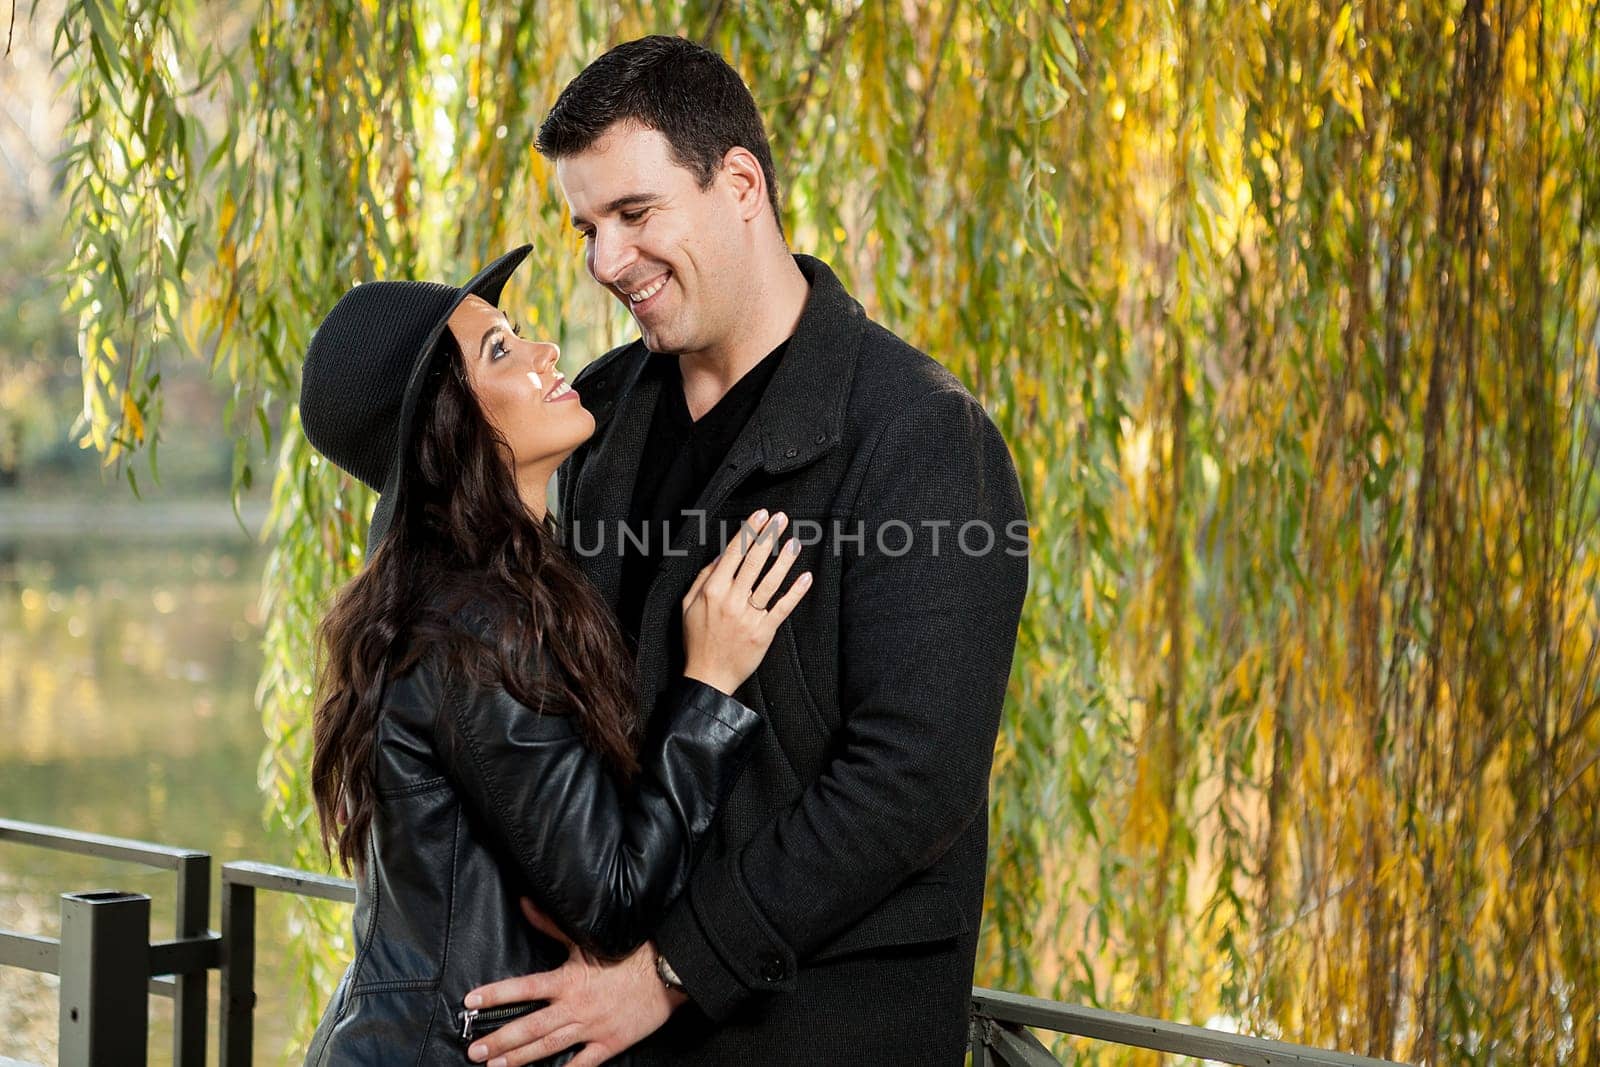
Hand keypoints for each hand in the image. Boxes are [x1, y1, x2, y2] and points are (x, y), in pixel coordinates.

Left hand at [463, 898, 683, 1066]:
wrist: (665, 971)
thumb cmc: (627, 953)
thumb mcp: (585, 938)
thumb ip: (551, 924)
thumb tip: (525, 904)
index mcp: (568, 980)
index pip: (524, 988)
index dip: (496, 995)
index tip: (471, 1002)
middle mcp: (575, 1007)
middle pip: (529, 1026)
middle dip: (499, 1040)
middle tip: (474, 1051)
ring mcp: (591, 1028)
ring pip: (548, 1047)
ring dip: (519, 1059)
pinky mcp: (608, 1044)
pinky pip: (582, 1064)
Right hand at [682, 508, 811, 693]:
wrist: (708, 676)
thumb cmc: (697, 639)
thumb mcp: (687, 605)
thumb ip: (703, 578)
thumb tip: (720, 556)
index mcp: (712, 591)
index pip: (733, 553)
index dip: (748, 532)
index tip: (760, 515)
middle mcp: (731, 600)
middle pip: (753, 561)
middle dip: (768, 536)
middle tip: (781, 519)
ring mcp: (749, 616)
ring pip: (770, 581)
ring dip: (784, 559)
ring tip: (795, 541)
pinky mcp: (764, 632)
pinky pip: (783, 607)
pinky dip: (796, 592)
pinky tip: (805, 576)